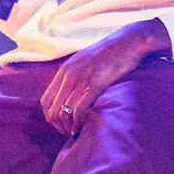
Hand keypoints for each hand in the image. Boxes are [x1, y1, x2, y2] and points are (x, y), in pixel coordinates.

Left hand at [41, 20, 171, 136]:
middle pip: (52, 109)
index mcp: (64, 70)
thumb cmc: (109, 53)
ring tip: (74, 131)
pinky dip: (77, 122)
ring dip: (67, 126)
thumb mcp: (84, 61)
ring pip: (63, 112)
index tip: (59, 123)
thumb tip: (68, 93)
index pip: (45, 100)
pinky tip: (81, 127)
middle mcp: (69, 75)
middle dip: (57, 125)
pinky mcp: (95, 85)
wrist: (128, 42)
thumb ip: (74, 74)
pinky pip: (78, 109)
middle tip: (66, 132)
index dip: (50, 116)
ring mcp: (81, 80)